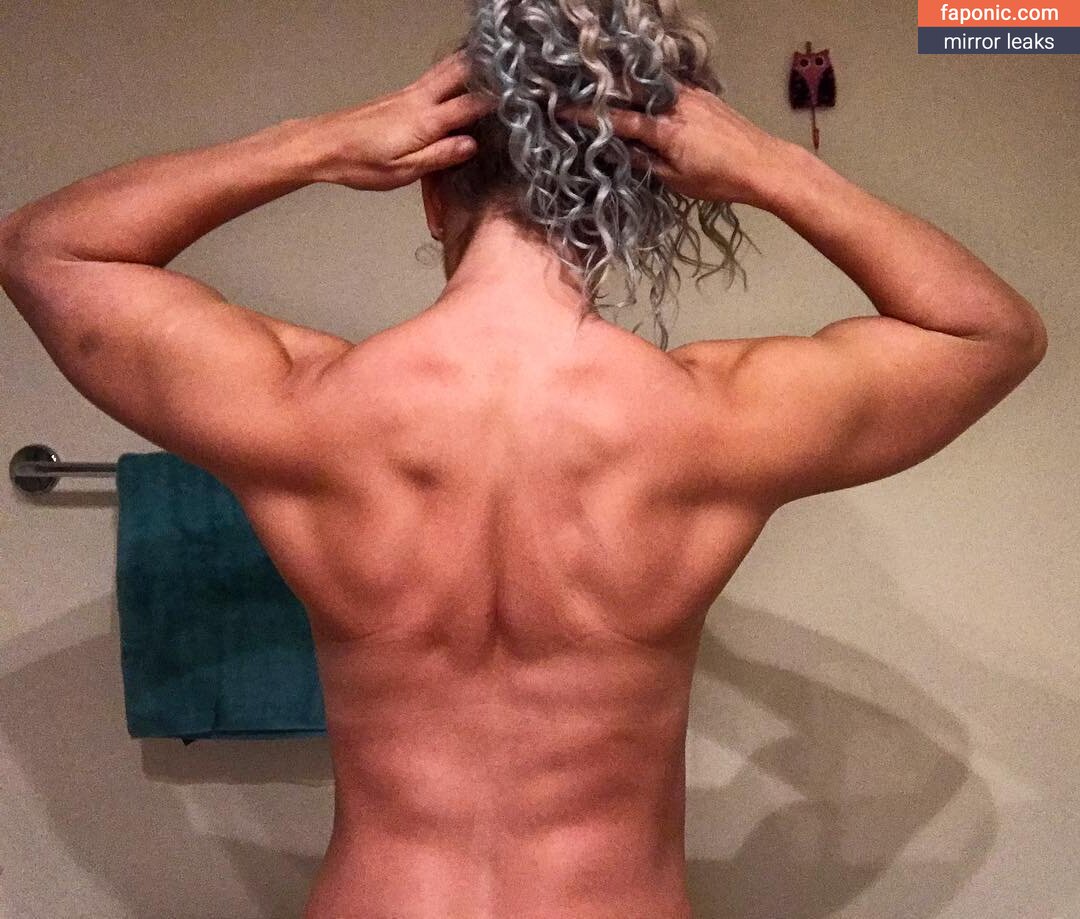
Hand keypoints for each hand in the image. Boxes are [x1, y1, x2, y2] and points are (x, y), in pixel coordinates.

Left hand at [301, 51, 496, 190]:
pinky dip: (452, 70)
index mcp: (425, 121)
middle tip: (511, 67)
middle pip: (460, 73)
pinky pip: (434, 76)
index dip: (497, 102)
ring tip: (492, 60)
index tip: (518, 100)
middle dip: (487, 69)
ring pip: (446, 68)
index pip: (471, 106)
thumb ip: (439, 156)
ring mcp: (408, 94)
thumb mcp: (403, 171)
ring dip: (470, 62)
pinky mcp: (399, 95)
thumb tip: (470, 145)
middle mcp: (418, 100)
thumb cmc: (358, 162)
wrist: (324, 145)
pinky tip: (459, 72)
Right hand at [556, 84, 795, 209]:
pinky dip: (652, 93)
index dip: (588, 116)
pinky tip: (645, 100)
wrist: (764, 164)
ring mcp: (691, 95)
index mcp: (664, 129)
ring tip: (609, 96)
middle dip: (604, 91)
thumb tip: (622, 151)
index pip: (617, 119)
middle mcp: (675, 104)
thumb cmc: (720, 180)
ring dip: (628, 90)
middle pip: (630, 90)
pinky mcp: (703, 95)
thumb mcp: (677, 181)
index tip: (563, 110)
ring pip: (649, 87)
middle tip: (581, 94)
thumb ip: (646, 162)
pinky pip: (668, 89)